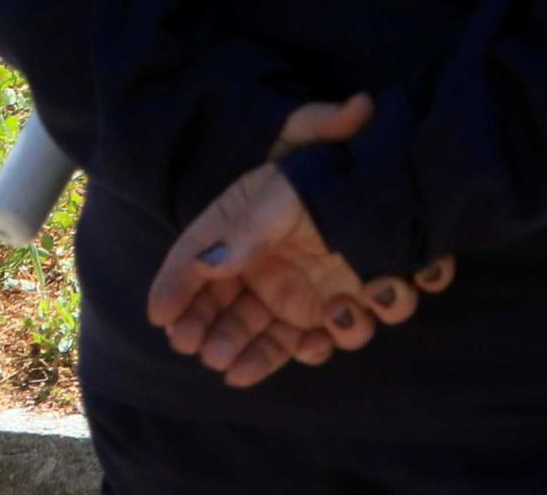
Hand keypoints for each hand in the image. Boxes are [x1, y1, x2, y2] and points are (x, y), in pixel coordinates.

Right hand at [143, 93, 456, 389]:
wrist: (385, 186)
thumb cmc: (321, 180)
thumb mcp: (276, 194)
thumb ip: (242, 230)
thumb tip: (207, 265)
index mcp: (236, 231)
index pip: (193, 261)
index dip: (173, 289)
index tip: (161, 318)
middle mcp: (260, 266)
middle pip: (222, 310)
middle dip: (209, 334)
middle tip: (203, 351)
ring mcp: (294, 292)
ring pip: (263, 336)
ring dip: (250, 354)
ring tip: (234, 366)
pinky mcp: (330, 311)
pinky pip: (312, 343)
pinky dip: (312, 351)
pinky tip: (316, 342)